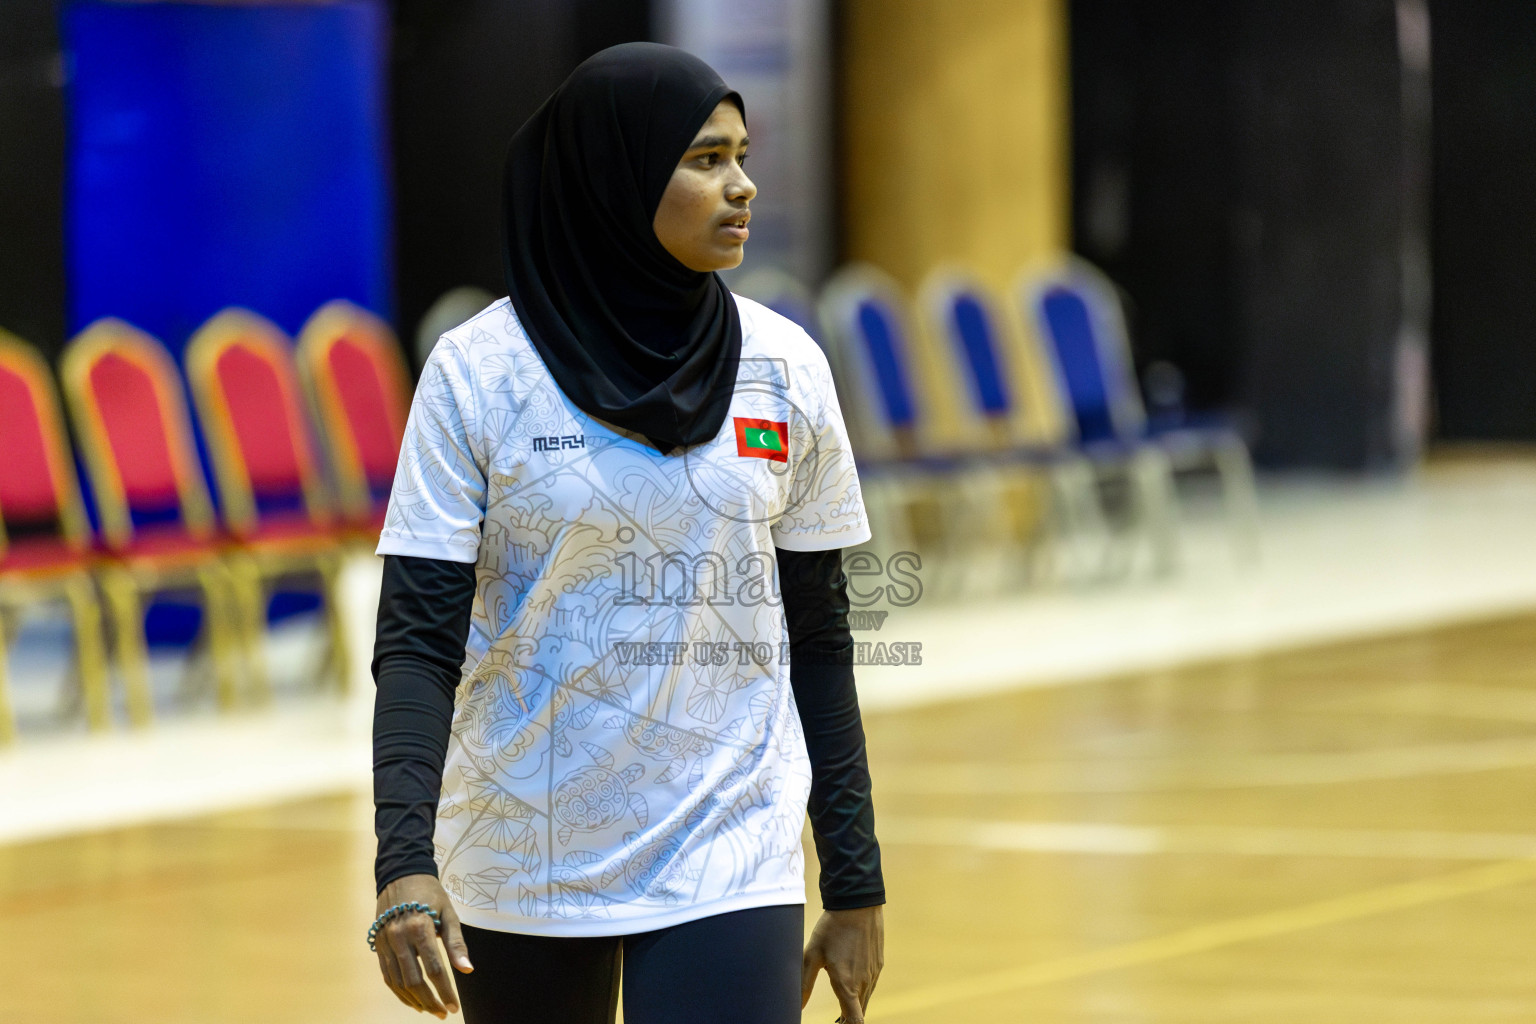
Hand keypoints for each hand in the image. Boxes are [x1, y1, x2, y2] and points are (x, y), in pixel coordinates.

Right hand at [373, 874, 473, 1017]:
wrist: (400, 874)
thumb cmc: (430, 893)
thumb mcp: (448, 913)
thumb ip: (456, 943)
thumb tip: (467, 970)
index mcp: (420, 927)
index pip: (434, 969)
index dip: (445, 991)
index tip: (454, 1006)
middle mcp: (399, 937)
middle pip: (414, 980)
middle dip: (429, 1001)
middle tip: (443, 1013)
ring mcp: (385, 942)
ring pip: (398, 981)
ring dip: (413, 1000)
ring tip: (429, 1010)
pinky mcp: (378, 945)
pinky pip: (387, 975)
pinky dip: (398, 991)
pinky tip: (411, 1000)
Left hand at [801, 904, 882, 1022]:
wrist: (857, 903)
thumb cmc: (832, 928)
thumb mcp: (812, 955)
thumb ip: (804, 984)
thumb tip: (797, 1006)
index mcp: (847, 986)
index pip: (855, 1022)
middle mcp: (864, 983)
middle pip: (860, 1014)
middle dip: (848, 1020)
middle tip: (835, 1020)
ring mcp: (873, 973)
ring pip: (866, 1000)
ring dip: (855, 1006)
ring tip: (841, 1008)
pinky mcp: (878, 964)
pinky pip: (870, 986)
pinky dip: (861, 992)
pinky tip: (851, 984)